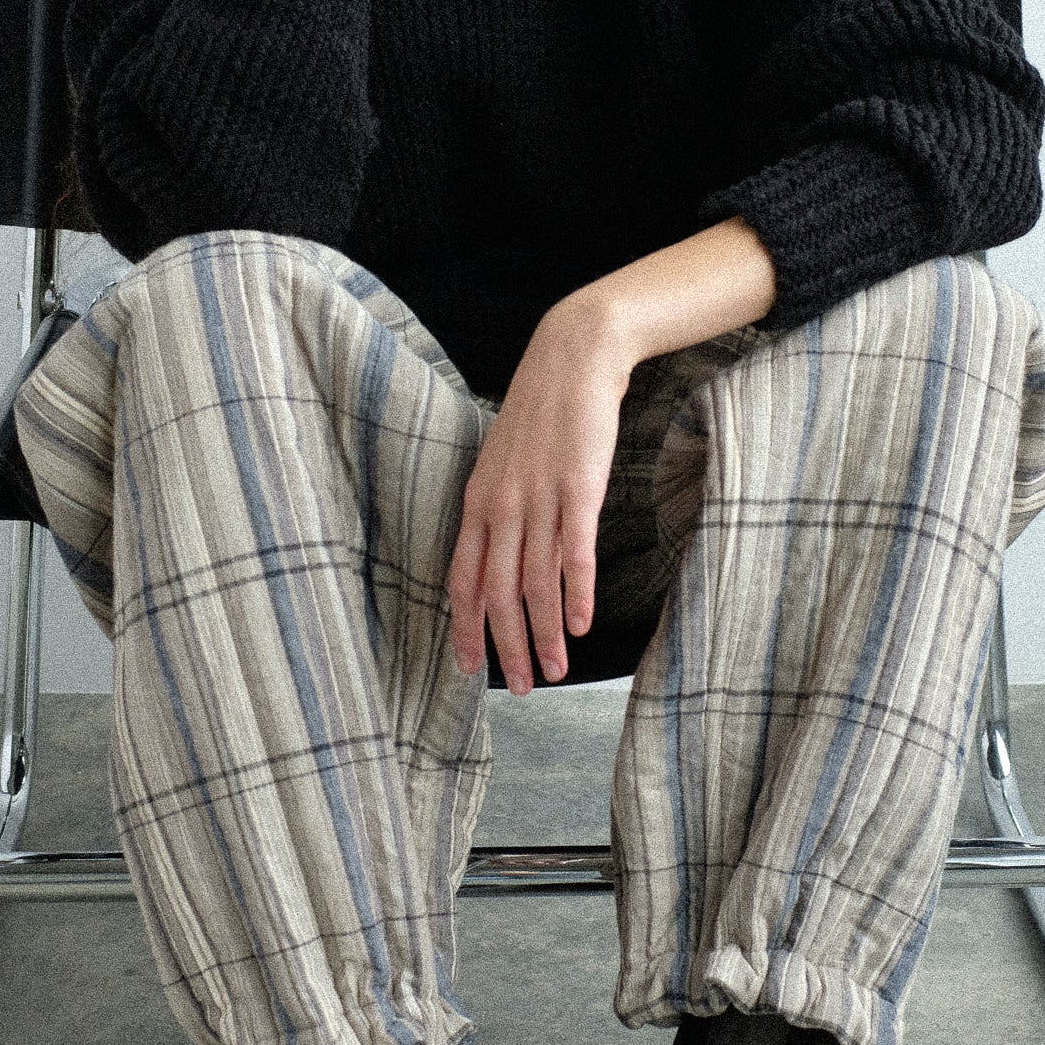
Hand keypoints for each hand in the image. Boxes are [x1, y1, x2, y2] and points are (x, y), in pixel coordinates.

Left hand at [447, 301, 632, 694]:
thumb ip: (500, 510)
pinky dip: (575, 593)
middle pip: (498, 594)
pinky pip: (573, 552)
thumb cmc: (542, 413)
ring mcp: (539, 497)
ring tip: (557, 671)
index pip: (464, 580)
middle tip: (523, 687)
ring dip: (544, 634)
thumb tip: (502, 557)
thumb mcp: (504, 463)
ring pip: (535, 583)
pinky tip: (579, 624)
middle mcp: (501, 505)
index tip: (472, 670)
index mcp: (478, 502)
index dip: (467, 629)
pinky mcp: (578, 488)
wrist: (572, 357)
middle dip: (508, 647)